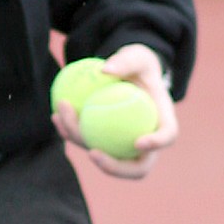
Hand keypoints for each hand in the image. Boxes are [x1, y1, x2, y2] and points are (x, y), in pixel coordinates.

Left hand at [52, 43, 177, 179]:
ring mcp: (125, 146)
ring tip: (62, 118)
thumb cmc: (137, 65)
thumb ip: (126, 61)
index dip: (156, 144)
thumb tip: (105, 70)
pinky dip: (71, 132)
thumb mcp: (136, 56)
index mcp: (163, 121)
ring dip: (81, 142)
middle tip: (93, 153)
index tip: (138, 142)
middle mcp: (147, 142)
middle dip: (115, 167)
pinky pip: (88, 141)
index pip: (167, 136)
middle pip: (137, 167)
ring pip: (106, 156)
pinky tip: (55, 116)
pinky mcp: (105, 142)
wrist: (129, 74)